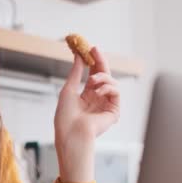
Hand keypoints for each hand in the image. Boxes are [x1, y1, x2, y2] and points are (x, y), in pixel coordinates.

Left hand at [54, 47, 119, 182]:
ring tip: (92, 81)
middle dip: (100, 61)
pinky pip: (116, 92)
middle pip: (104, 76)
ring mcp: (106, 105)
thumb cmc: (65, 117)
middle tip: (95, 50)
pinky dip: (108, 88)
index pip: (93, 75)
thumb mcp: (68, 89)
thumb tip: (78, 56)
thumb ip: (76, 73)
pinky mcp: (113, 111)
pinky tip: (98, 91)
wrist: (71, 134)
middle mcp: (98, 99)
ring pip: (112, 82)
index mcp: (87, 96)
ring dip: (102, 77)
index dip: (93, 61)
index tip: (89, 48)